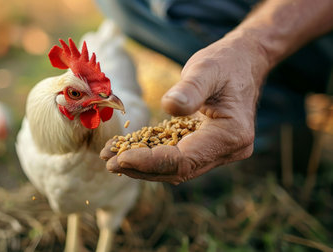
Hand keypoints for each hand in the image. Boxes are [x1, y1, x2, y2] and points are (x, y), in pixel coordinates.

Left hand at [100, 32, 270, 183]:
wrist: (242, 63)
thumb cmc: (225, 63)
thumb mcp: (206, 69)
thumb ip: (190, 88)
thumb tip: (169, 106)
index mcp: (231, 135)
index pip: (184, 159)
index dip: (150, 161)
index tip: (121, 157)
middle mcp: (228, 150)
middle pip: (178, 169)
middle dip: (141, 167)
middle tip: (108, 162)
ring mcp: (218, 152)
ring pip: (175, 168)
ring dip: (142, 165)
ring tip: (111, 158)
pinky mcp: (206, 147)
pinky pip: (176, 157)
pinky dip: (151, 156)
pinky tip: (128, 151)